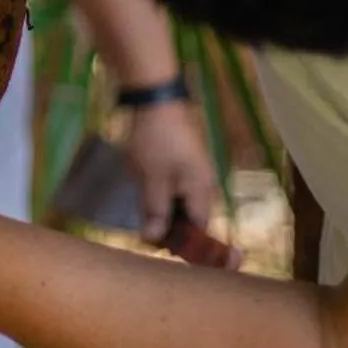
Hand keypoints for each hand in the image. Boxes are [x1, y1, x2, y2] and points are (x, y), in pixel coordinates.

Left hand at [123, 99, 217, 241]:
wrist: (154, 98)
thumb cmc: (154, 140)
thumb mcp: (152, 179)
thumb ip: (155, 210)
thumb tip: (154, 239)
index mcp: (201, 191)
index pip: (200, 231)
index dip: (185, 246)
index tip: (163, 250)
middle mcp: (203, 185)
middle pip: (191, 219)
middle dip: (172, 229)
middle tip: (146, 233)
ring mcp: (194, 173)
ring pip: (181, 205)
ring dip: (164, 212)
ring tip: (144, 214)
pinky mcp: (182, 163)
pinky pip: (176, 190)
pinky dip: (162, 197)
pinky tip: (145, 194)